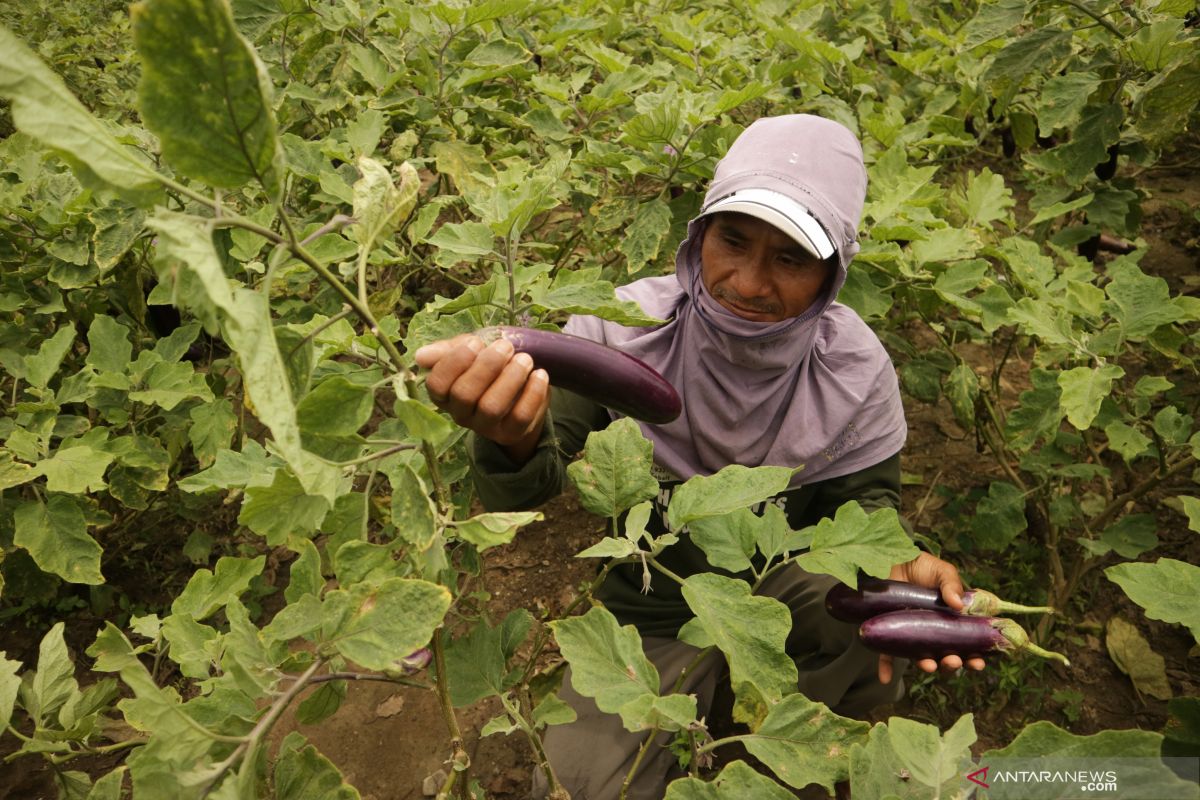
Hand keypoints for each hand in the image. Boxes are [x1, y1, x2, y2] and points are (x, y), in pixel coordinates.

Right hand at [413, 334, 549, 462]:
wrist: (520, 392)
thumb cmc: (488, 367)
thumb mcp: (470, 353)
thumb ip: (449, 350)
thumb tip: (421, 355)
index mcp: (444, 395)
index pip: (437, 384)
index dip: (455, 362)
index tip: (476, 343)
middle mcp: (460, 414)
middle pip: (465, 395)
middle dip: (486, 366)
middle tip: (505, 346)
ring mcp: (485, 427)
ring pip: (492, 407)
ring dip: (510, 378)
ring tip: (525, 359)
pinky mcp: (511, 433)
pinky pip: (521, 417)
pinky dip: (532, 393)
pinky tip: (540, 374)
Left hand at [876, 552, 987, 683]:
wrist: (891, 557)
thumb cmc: (922, 567)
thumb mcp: (942, 571)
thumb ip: (952, 585)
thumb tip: (958, 605)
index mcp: (951, 621)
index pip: (966, 644)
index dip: (974, 657)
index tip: (978, 662)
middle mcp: (932, 632)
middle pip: (945, 656)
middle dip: (952, 664)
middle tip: (953, 661)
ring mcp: (911, 634)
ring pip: (921, 658)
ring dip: (927, 666)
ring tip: (929, 665)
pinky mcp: (889, 632)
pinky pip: (886, 654)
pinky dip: (886, 668)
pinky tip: (885, 678)